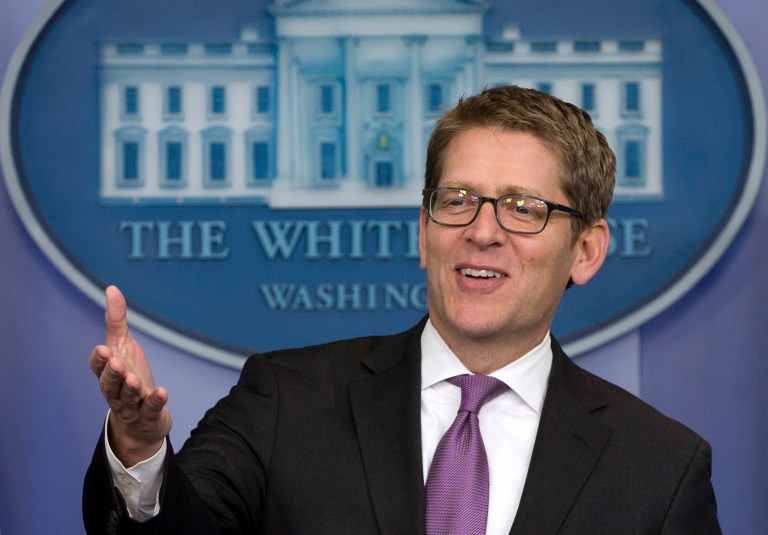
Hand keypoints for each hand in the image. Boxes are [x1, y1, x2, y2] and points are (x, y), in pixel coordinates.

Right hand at [89, 285, 171, 466]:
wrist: (142, 419)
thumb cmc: (129, 376)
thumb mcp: (123, 346)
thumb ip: (116, 320)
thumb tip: (112, 289)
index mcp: (107, 372)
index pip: (97, 367)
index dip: (99, 360)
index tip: (103, 349)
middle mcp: (115, 390)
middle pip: (109, 384)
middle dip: (111, 374)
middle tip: (116, 363)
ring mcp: (131, 405)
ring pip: (126, 398)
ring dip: (130, 389)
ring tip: (134, 380)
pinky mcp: (148, 414)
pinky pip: (150, 409)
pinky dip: (155, 401)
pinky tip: (162, 392)